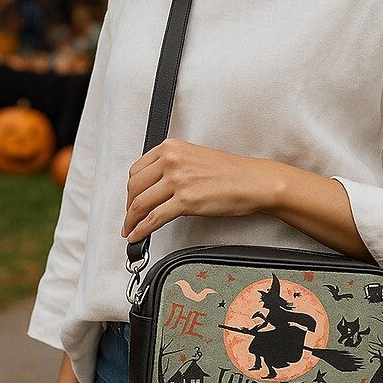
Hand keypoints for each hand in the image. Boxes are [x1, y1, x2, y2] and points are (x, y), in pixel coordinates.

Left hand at [121, 137, 281, 240]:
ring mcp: (177, 180)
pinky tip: (138, 235)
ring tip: (131, 229)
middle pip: (134, 186)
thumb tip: (155, 189)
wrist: (253, 182)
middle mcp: (172, 160)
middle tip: (130, 217)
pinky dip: (141, 229)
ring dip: (131, 220)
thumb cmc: (232, 172)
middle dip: (128, 205)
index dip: (130, 189)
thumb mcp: (194, 158)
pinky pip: (154, 218)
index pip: (137, 169)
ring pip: (140, 203)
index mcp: (172, 147)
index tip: (131, 199)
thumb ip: (172, 168)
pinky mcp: (185, 200)